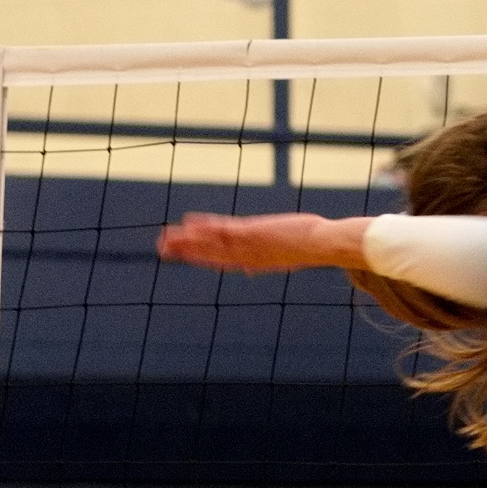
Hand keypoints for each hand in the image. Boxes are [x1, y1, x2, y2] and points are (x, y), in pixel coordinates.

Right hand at [156, 211, 367, 274]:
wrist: (324, 245)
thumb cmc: (311, 247)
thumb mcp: (285, 256)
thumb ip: (266, 257)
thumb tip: (255, 265)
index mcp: (255, 262)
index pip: (221, 262)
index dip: (200, 259)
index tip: (182, 256)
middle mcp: (247, 256)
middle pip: (210, 255)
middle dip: (185, 252)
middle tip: (162, 249)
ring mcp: (248, 245)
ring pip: (211, 243)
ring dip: (187, 241)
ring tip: (165, 237)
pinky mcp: (253, 232)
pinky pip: (223, 230)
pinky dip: (205, 227)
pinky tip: (188, 222)